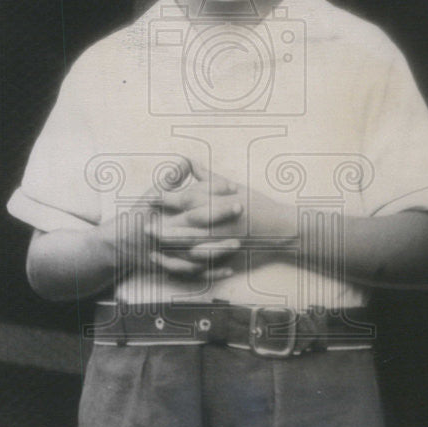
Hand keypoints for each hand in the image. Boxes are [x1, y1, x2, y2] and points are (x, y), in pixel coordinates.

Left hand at [146, 162, 297, 276]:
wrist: (282, 228)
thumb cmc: (257, 204)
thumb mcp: (231, 186)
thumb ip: (207, 176)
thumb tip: (188, 160)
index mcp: (220, 201)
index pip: (189, 198)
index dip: (168, 198)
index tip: (151, 198)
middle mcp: (221, 221)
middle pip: (187, 224)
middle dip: (164, 225)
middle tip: (144, 226)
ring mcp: (225, 241)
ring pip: (193, 246)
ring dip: (173, 248)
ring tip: (154, 248)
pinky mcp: (228, 256)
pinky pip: (205, 263)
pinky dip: (189, 266)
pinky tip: (176, 266)